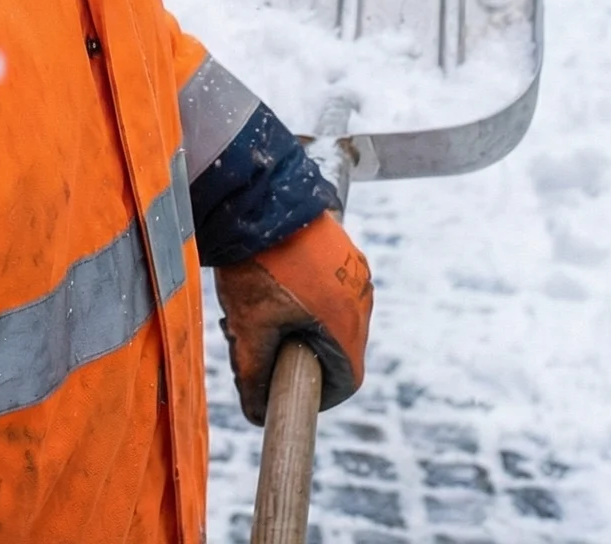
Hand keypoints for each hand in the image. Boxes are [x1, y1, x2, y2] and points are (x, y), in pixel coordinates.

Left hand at [215, 210, 371, 426]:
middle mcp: (361, 297)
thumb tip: (256, 413)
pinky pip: (326, 284)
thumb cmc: (256, 266)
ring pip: (328, 314)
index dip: (314, 394)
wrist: (254, 198)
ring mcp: (353, 268)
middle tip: (258, 344)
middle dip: (298, 353)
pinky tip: (266, 280)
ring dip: (297, 321)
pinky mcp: (341, 246)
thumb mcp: (249, 327)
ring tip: (256, 308)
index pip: (344, 381)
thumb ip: (254, 375)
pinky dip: (301, 293)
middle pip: (334, 346)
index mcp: (348, 323)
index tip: (283, 388)